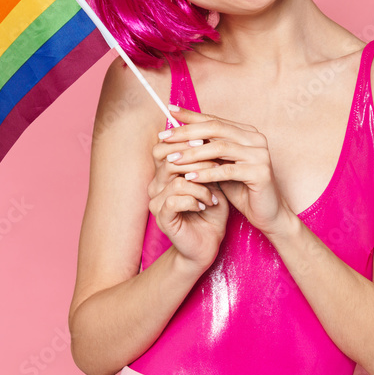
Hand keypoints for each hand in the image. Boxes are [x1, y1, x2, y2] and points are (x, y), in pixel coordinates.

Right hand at [147, 124, 228, 270]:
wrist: (209, 242)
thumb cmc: (211, 210)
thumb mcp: (211, 179)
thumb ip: (207, 158)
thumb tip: (213, 132)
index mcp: (164, 173)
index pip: (164, 147)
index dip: (185, 141)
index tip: (209, 141)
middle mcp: (156, 185)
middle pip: (167, 159)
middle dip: (196, 159)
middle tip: (216, 164)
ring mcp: (157, 202)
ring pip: (175, 179)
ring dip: (201, 184)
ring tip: (214, 194)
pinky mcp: (163, 217)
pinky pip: (175, 199)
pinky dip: (195, 199)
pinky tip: (207, 204)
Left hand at [158, 106, 295, 236]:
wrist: (268, 213)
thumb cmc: (241, 188)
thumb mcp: (220, 165)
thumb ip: (207, 148)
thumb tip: (177, 132)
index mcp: (247, 132)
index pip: (215, 119)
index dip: (191, 116)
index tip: (169, 111)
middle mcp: (255, 138)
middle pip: (215, 129)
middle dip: (187, 133)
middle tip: (164, 138)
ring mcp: (260, 154)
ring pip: (220, 148)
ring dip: (193, 154)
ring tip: (172, 159)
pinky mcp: (261, 173)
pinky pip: (228, 170)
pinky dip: (206, 173)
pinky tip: (189, 178)